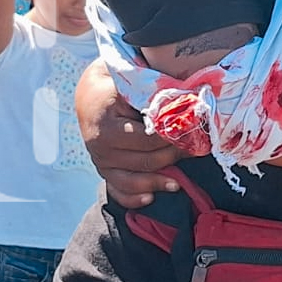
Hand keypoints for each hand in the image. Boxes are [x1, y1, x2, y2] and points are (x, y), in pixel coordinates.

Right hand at [76, 61, 182, 207]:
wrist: (89, 95)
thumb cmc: (114, 85)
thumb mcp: (128, 83)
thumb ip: (151, 93)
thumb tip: (184, 102)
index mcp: (105, 124)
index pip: (145, 139)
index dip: (170, 138)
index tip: (189, 133)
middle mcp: (98, 147)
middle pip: (142, 161)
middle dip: (170, 157)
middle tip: (192, 150)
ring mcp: (99, 161)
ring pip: (131, 182)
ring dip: (156, 183)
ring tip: (177, 184)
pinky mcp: (103, 170)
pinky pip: (117, 191)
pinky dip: (134, 198)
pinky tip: (151, 198)